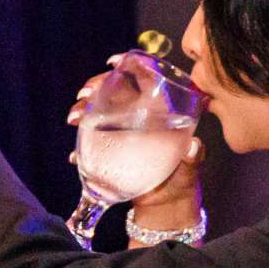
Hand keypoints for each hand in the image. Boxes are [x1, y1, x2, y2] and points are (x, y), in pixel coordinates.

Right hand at [68, 68, 202, 231]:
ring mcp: (121, 132)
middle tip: (84, 96)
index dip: (129, 66)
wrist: (166, 205)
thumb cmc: (183, 179)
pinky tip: (74, 157)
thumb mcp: (191, 166)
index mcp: (159, 112)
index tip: (113, 62)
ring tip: (74, 118)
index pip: (143, 79)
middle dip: (95, 87)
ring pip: (98, 112)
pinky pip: (92, 144)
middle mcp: (138, 117)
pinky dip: (81, 148)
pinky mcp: (111, 151)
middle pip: (114, 91)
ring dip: (83, 111)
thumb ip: (194, 157)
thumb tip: (194, 147)